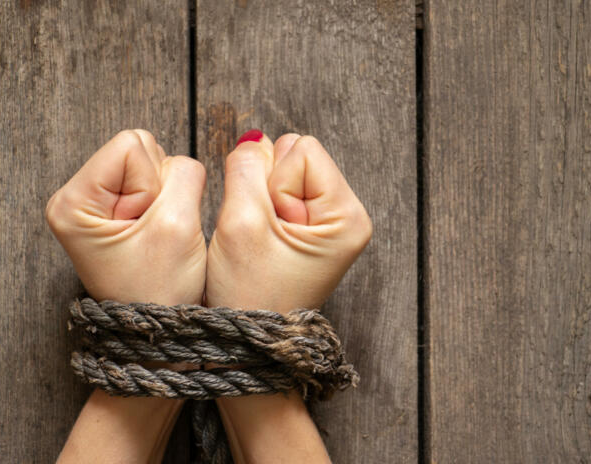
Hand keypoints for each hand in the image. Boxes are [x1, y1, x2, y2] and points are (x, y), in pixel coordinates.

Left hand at [46, 129, 206, 305]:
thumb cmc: (158, 292)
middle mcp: (77, 197)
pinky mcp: (117, 211)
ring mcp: (97, 205)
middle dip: (161, 188)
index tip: (148, 225)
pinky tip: (155, 235)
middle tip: (153, 233)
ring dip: (166, 198)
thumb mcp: (176, 226)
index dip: (154, 182)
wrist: (156, 333)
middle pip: (140, 150)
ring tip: (154, 237)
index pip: (131, 145)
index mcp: (74, 201)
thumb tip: (187, 157)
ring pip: (153, 165)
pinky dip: (166, 206)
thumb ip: (185, 175)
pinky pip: (156, 184)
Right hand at [205, 131, 371, 311]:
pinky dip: (263, 209)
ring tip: (264, 241)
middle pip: (296, 155)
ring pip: (283, 170)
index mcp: (348, 216)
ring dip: (262, 199)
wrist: (250, 340)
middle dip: (268, 188)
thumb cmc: (250, 294)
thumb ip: (246, 168)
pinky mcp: (311, 226)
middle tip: (265, 236)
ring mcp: (330, 221)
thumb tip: (254, 137)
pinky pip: (279, 190)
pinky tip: (264, 241)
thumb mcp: (242, 224)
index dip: (273, 183)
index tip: (270, 229)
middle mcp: (348, 215)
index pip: (303, 150)